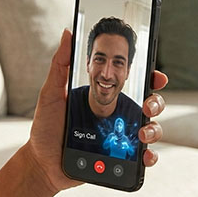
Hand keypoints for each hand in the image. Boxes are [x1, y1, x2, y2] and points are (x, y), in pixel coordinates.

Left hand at [27, 29, 167, 193]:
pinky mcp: (119, 159)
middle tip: (146, 106)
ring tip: (141, 134)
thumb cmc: (46, 127)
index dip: (151, 77)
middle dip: (156, 103)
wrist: (41, 163)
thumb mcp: (51, 93)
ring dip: (153, 130)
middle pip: (150, 105)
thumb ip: (60, 64)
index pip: (135, 83)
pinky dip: (150, 156)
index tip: (156, 76)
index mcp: (105, 97)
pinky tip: (144, 154)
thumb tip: (67, 33)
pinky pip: (143, 157)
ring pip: (151, 130)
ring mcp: (120, 137)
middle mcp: (117, 115)